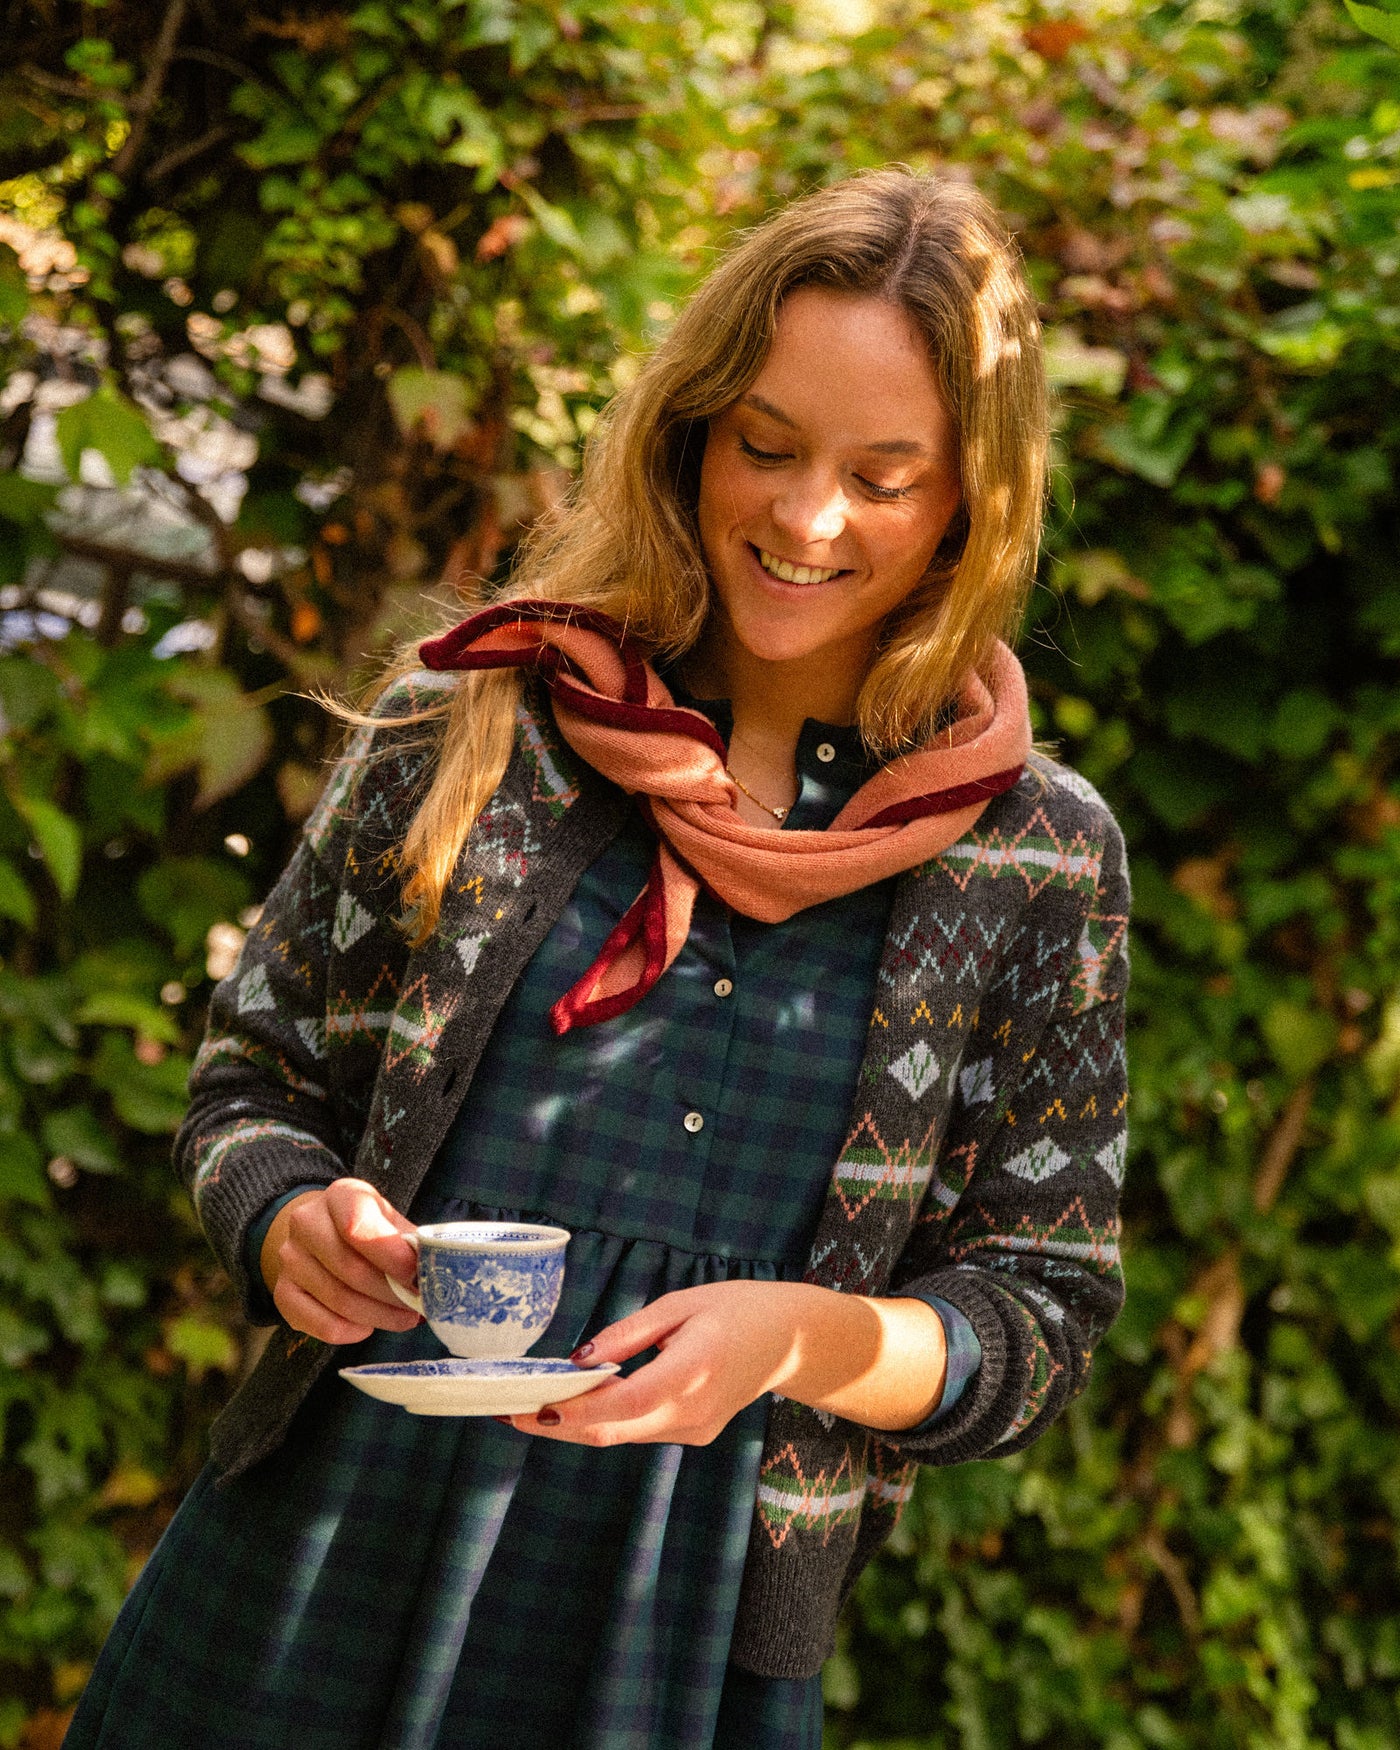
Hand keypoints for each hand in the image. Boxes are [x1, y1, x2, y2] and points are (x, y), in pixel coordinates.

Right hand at [261, 1178, 420, 1344]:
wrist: (321, 1233)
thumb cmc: (368, 1227)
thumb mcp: (391, 1220)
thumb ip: (409, 1242)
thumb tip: (434, 1271)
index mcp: (339, 1196)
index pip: (357, 1224)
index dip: (390, 1255)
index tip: (415, 1275)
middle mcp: (306, 1223)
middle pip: (350, 1268)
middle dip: (391, 1293)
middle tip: (418, 1306)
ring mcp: (290, 1259)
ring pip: (337, 1299)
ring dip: (378, 1315)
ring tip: (405, 1318)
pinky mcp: (282, 1292)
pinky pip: (317, 1323)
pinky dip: (349, 1331)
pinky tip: (369, 1327)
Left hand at [499, 1281, 946, 1445]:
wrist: (792, 1340)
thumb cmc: (738, 1309)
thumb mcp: (682, 1303)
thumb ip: (629, 1332)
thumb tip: (581, 1359)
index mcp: (692, 1371)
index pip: (622, 1404)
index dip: (574, 1411)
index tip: (532, 1407)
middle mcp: (691, 1412)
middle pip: (611, 1430)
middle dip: (558, 1426)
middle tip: (510, 1412)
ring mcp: (694, 1430)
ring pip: (622, 1434)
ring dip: (577, 1424)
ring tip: (532, 1405)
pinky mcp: (693, 1433)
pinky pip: (639, 1429)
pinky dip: (607, 1419)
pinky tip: (579, 1402)